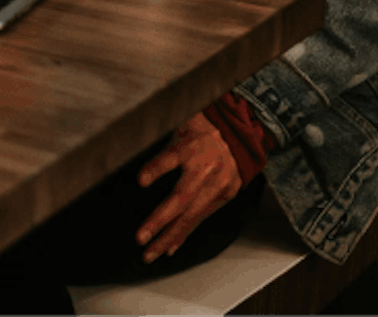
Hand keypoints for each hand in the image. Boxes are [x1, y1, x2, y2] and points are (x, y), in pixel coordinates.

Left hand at [135, 112, 240, 263]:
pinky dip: (185, 233)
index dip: (156, 169)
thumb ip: (162, 146)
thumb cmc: (202, 127)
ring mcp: (218, 185)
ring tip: (151, 252)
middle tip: (141, 238)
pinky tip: (171, 247)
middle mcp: (206, 169)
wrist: (239, 132)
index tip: (141, 181)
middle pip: (181, 198)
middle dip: (160, 221)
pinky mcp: (226, 195)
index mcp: (191, 146)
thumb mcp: (179, 124)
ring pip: (191, 216)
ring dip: (170, 237)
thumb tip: (137, 167)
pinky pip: (202, 218)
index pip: (171, 158)